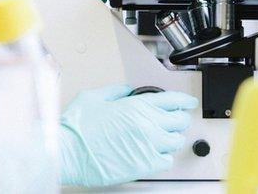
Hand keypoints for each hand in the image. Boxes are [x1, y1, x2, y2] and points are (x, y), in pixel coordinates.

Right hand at [58, 85, 198, 186]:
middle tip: (173, 118)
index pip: (172, 100)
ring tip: (162, 136)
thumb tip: (126, 90)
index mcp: (136, 106)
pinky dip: (164, 156)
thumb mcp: (94, 97)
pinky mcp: (145, 165)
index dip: (183, 100)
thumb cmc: (77, 127)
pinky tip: (154, 152)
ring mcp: (148, 146)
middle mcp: (147, 125)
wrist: (69, 152)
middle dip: (178, 118)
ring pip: (176, 141)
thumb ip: (115, 91)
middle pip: (180, 121)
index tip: (188, 102)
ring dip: (172, 137)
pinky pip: (168, 161)